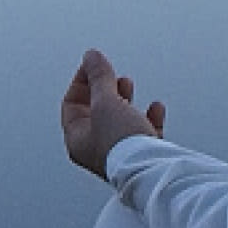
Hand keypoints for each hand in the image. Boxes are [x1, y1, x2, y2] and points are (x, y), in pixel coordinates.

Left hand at [62, 50, 169, 178]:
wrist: (152, 171)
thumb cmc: (122, 143)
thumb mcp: (105, 102)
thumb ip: (99, 77)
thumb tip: (91, 56)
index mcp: (77, 140)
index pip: (72, 103)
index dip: (81, 79)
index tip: (94, 63)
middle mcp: (96, 149)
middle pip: (95, 111)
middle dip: (103, 88)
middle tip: (111, 73)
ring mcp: (120, 154)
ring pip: (119, 120)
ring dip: (124, 99)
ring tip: (127, 83)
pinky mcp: (143, 157)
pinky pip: (144, 133)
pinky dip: (149, 117)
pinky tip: (156, 107)